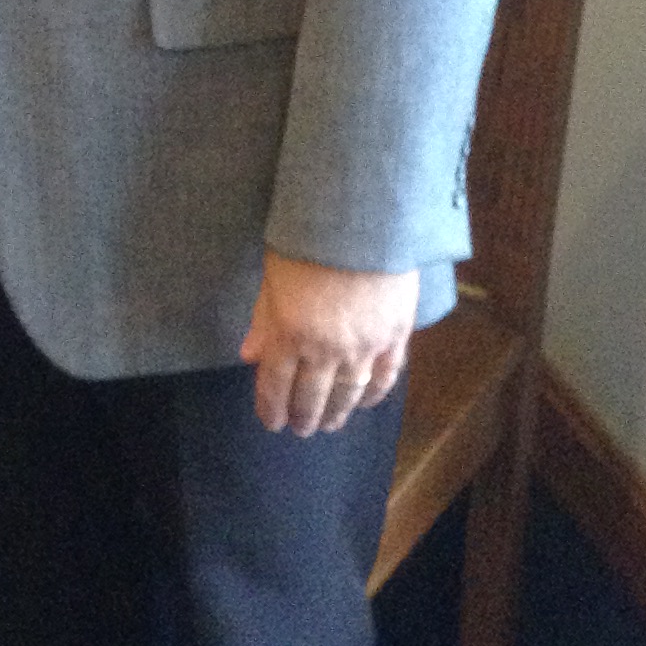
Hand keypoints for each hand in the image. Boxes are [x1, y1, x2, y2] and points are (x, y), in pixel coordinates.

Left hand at [238, 251, 419, 436]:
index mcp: (289, 333)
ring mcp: (365, 346)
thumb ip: (263, 319)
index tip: (271, 422)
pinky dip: (374, 395)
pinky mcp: (396, 335)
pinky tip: (365, 403)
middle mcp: (326, 349)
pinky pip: (385, 376)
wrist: (365, 216)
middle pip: (311, 397)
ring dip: (336, 413)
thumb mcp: (274, 275)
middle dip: (302, 417)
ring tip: (329, 425)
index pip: (275, 386)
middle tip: (300, 429)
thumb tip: (249, 355)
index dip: (271, 409)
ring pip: (348, 394)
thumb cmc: (310, 238)